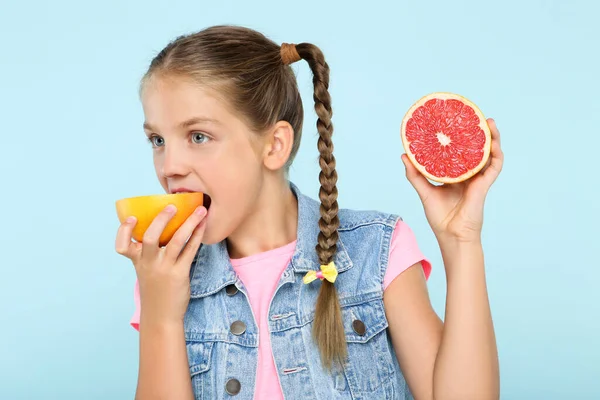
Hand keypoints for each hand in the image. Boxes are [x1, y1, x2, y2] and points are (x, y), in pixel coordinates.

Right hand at [115, 204, 207, 326]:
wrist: (161, 317)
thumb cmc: (155, 291)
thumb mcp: (146, 272)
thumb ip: (149, 254)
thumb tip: (164, 228)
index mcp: (137, 262)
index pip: (122, 245)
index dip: (123, 231)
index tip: (131, 218)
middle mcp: (148, 264)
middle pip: (150, 237)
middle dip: (161, 219)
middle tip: (172, 206)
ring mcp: (164, 269)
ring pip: (176, 240)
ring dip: (189, 223)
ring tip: (200, 210)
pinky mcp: (179, 274)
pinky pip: (190, 250)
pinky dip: (197, 236)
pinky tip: (203, 226)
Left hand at [402, 118, 503, 242]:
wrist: (451, 235)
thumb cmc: (439, 217)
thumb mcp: (424, 191)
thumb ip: (415, 174)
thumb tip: (404, 155)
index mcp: (456, 175)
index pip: (460, 152)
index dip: (460, 138)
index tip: (455, 122)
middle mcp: (468, 175)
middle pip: (476, 150)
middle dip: (478, 133)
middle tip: (475, 116)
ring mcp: (478, 179)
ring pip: (489, 154)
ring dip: (492, 138)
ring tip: (488, 122)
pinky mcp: (484, 185)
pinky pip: (494, 166)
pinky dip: (495, 153)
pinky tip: (494, 142)